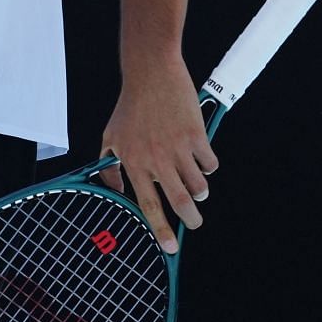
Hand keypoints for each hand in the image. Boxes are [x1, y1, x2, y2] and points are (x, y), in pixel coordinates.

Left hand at [97, 57, 217, 254]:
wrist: (151, 73)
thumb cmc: (130, 106)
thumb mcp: (111, 137)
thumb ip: (111, 168)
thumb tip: (116, 191)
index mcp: (134, 162)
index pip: (149, 205)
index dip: (160, 229)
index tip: (170, 248)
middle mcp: (157, 159)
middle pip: (181, 202)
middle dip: (191, 220)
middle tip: (194, 223)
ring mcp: (178, 147)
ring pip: (199, 186)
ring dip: (200, 190)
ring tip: (196, 184)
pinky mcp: (197, 135)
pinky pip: (210, 164)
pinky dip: (208, 166)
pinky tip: (200, 157)